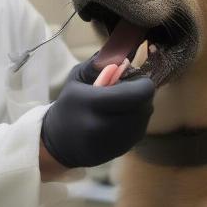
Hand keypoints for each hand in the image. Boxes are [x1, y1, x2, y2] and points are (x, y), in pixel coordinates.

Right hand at [40, 57, 154, 168]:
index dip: (141, 81)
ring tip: (118, 103)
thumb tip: (123, 56)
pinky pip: (140, 127)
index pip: (139, 93)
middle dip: (139, 92)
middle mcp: (108, 125)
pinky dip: (134, 118)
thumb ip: (100, 65)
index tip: (131, 76)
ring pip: (145, 116)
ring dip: (138, 105)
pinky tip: (118, 116)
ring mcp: (117, 141)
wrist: (61, 143)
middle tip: (123, 89)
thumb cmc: (69, 105)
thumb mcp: (76, 79)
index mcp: (94, 104)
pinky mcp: (124, 150)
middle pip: (146, 103)